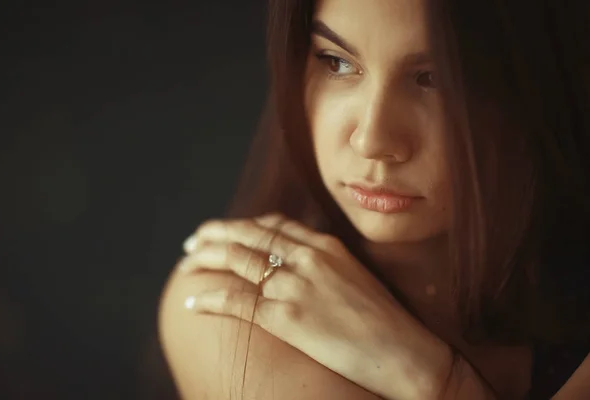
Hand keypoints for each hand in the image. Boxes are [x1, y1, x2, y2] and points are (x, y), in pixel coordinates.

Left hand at [179, 213, 452, 399]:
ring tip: (186, 264)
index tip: (225, 230)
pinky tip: (191, 300)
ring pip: (236, 261)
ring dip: (204, 260)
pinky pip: (235, 300)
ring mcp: (295, 285)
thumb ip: (325, 263)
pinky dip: (208, 297)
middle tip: (193, 240)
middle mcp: (307, 258)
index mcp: (325, 245)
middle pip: (248, 235)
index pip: (273, 224)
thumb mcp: (355, 276)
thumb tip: (298, 263)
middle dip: (215, 234)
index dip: (243, 225)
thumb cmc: (383, 321)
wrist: (403, 351)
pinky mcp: (285, 317)